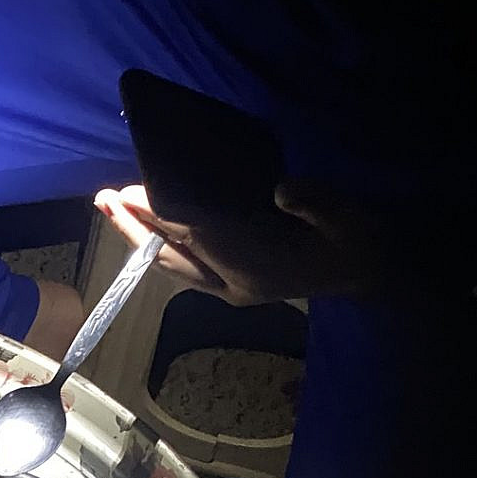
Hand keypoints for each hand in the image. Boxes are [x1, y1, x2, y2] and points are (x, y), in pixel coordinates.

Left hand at [94, 181, 379, 306]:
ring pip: (175, 264)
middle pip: (172, 256)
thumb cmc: (359, 239)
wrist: (375, 269)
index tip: (129, 193)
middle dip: (134, 228)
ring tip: (112, 207)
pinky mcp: (237, 284)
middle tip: (101, 197)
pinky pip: (188, 268)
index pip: (197, 238)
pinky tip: (150, 229)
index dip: (161, 215)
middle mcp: (235, 284)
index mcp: (256, 269)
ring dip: (142, 237)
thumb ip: (316, 203)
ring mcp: (234, 287)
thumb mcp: (346, 216)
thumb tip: (284, 190)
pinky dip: (165, 248)